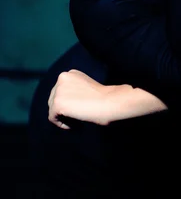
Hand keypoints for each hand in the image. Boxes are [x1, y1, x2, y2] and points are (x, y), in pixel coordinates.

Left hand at [48, 70, 167, 128]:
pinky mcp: (57, 103)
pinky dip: (61, 124)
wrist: (111, 102)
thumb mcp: (87, 88)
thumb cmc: (105, 98)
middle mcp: (62, 78)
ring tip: (77, 121)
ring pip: (52, 108)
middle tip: (77, 117)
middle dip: (63, 109)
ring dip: (63, 116)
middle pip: (53, 99)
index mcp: (70, 73)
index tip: (79, 109)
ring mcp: (58, 90)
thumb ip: (75, 90)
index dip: (68, 102)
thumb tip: (67, 103)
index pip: (60, 91)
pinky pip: (52, 118)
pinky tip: (73, 125)